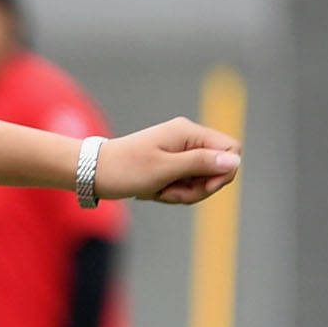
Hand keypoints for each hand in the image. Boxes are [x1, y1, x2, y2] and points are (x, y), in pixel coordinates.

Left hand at [95, 120, 239, 206]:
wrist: (92, 172)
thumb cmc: (125, 169)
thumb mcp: (165, 169)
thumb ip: (200, 163)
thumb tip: (234, 161)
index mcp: (189, 132)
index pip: (232, 149)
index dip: (223, 173)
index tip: (201, 187)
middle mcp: (187, 138)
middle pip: (217, 168)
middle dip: (198, 187)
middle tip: (170, 193)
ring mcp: (179, 150)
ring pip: (201, 179)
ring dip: (183, 192)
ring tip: (158, 192)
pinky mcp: (170, 163)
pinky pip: (185, 182)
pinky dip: (173, 192)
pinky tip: (154, 192)